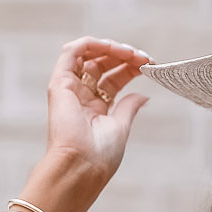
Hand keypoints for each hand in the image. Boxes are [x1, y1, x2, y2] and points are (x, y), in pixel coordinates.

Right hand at [40, 37, 151, 204]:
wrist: (80, 167)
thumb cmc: (99, 155)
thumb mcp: (121, 127)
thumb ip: (129, 107)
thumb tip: (143, 95)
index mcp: (95, 108)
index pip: (113, 79)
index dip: (131, 68)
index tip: (151, 65)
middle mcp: (81, 96)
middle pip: (103, 64)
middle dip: (125, 56)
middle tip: (145, 58)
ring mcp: (69, 88)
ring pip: (88, 54)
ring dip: (111, 48)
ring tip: (132, 53)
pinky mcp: (60, 83)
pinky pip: (71, 52)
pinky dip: (92, 44)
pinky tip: (113, 48)